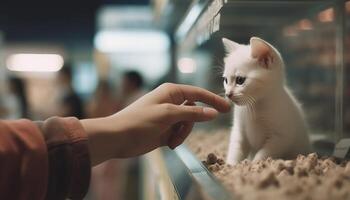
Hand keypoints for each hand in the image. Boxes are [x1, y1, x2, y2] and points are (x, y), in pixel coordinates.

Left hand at [81, 83, 229, 165]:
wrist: (118, 137)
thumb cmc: (139, 120)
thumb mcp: (167, 115)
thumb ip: (192, 113)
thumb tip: (213, 113)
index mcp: (171, 92)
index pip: (198, 93)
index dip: (213, 100)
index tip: (227, 108)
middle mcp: (171, 102)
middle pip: (194, 112)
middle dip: (190, 124)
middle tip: (178, 133)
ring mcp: (168, 117)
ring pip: (188, 125)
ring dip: (182, 134)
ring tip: (170, 140)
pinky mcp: (165, 129)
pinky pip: (180, 133)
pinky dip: (177, 139)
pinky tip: (167, 144)